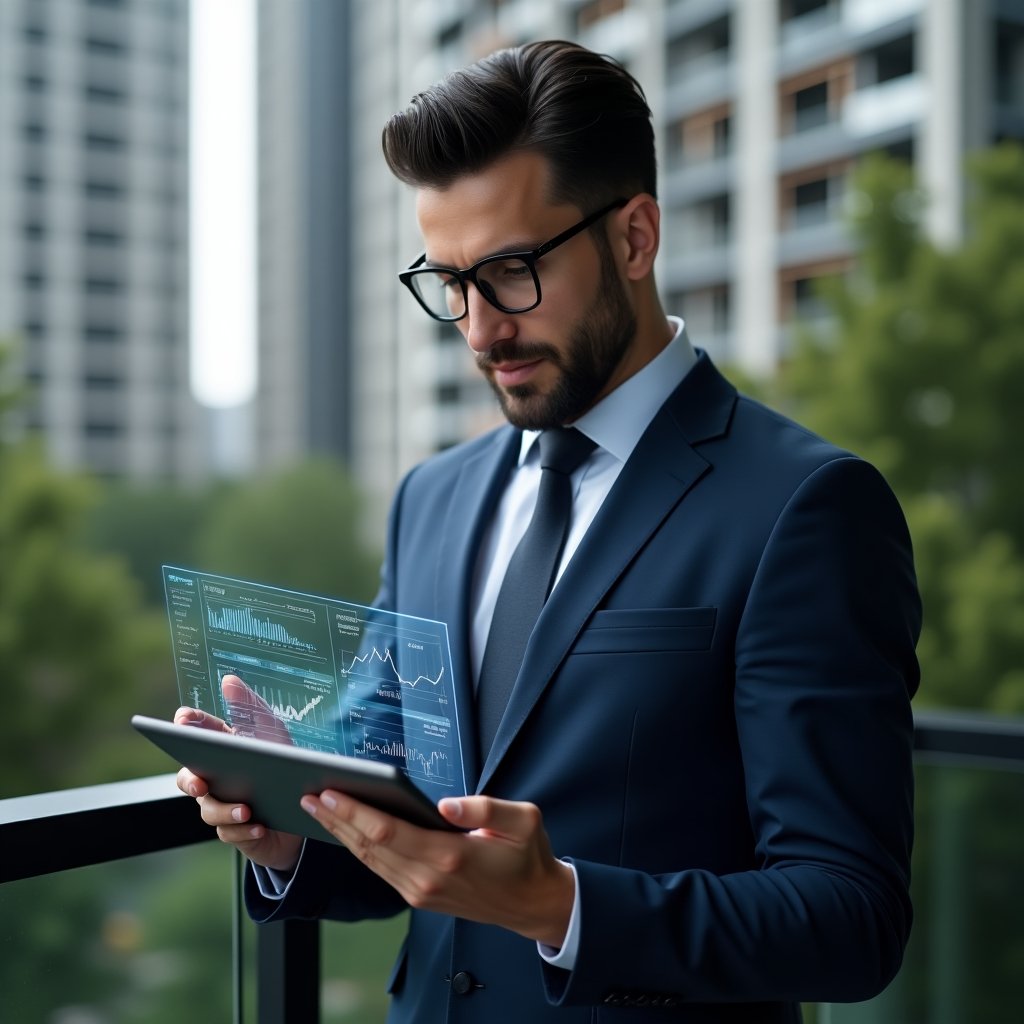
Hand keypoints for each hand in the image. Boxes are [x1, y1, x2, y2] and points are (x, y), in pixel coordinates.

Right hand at [174, 674, 302, 871]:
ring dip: (226, 810)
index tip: (183, 721)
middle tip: (200, 782)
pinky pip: (231, 833)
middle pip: (187, 777)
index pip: (194, 733)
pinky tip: (259, 825)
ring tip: (246, 809)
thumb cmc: (282, 760)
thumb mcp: (271, 730)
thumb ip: (248, 706)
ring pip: (209, 810)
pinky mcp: (234, 830)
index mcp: (219, 747)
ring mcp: (221, 805)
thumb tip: (228, 679)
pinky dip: (245, 830)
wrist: (304, 803)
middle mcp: (213, 777)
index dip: (185, 726)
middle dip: (190, 780)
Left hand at [300, 791, 574, 946]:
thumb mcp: (523, 821)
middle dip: (336, 820)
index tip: (330, 793)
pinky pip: (381, 871)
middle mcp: (428, 878)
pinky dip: (359, 849)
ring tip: (319, 810)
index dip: (355, 812)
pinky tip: (348, 832)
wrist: (532, 903)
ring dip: (342, 835)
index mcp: (449, 855)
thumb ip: (485, 808)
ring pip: (370, 861)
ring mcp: (421, 892)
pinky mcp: (420, 897)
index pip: (387, 831)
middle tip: (309, 795)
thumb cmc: (528, 856)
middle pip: (368, 847)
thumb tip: (445, 804)